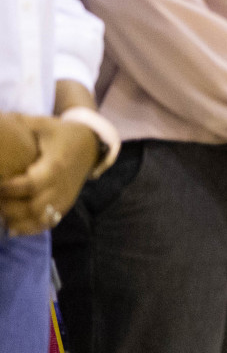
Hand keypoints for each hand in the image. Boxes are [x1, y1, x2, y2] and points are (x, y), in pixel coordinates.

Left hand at [0, 115, 97, 234]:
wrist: (91, 144)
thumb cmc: (61, 133)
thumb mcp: (42, 124)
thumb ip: (19, 123)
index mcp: (55, 166)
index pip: (30, 184)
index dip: (9, 189)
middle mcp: (60, 186)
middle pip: (33, 207)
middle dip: (8, 208)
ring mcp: (64, 198)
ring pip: (39, 219)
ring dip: (16, 221)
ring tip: (1, 213)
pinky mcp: (64, 205)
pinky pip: (46, 224)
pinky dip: (28, 229)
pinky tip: (11, 227)